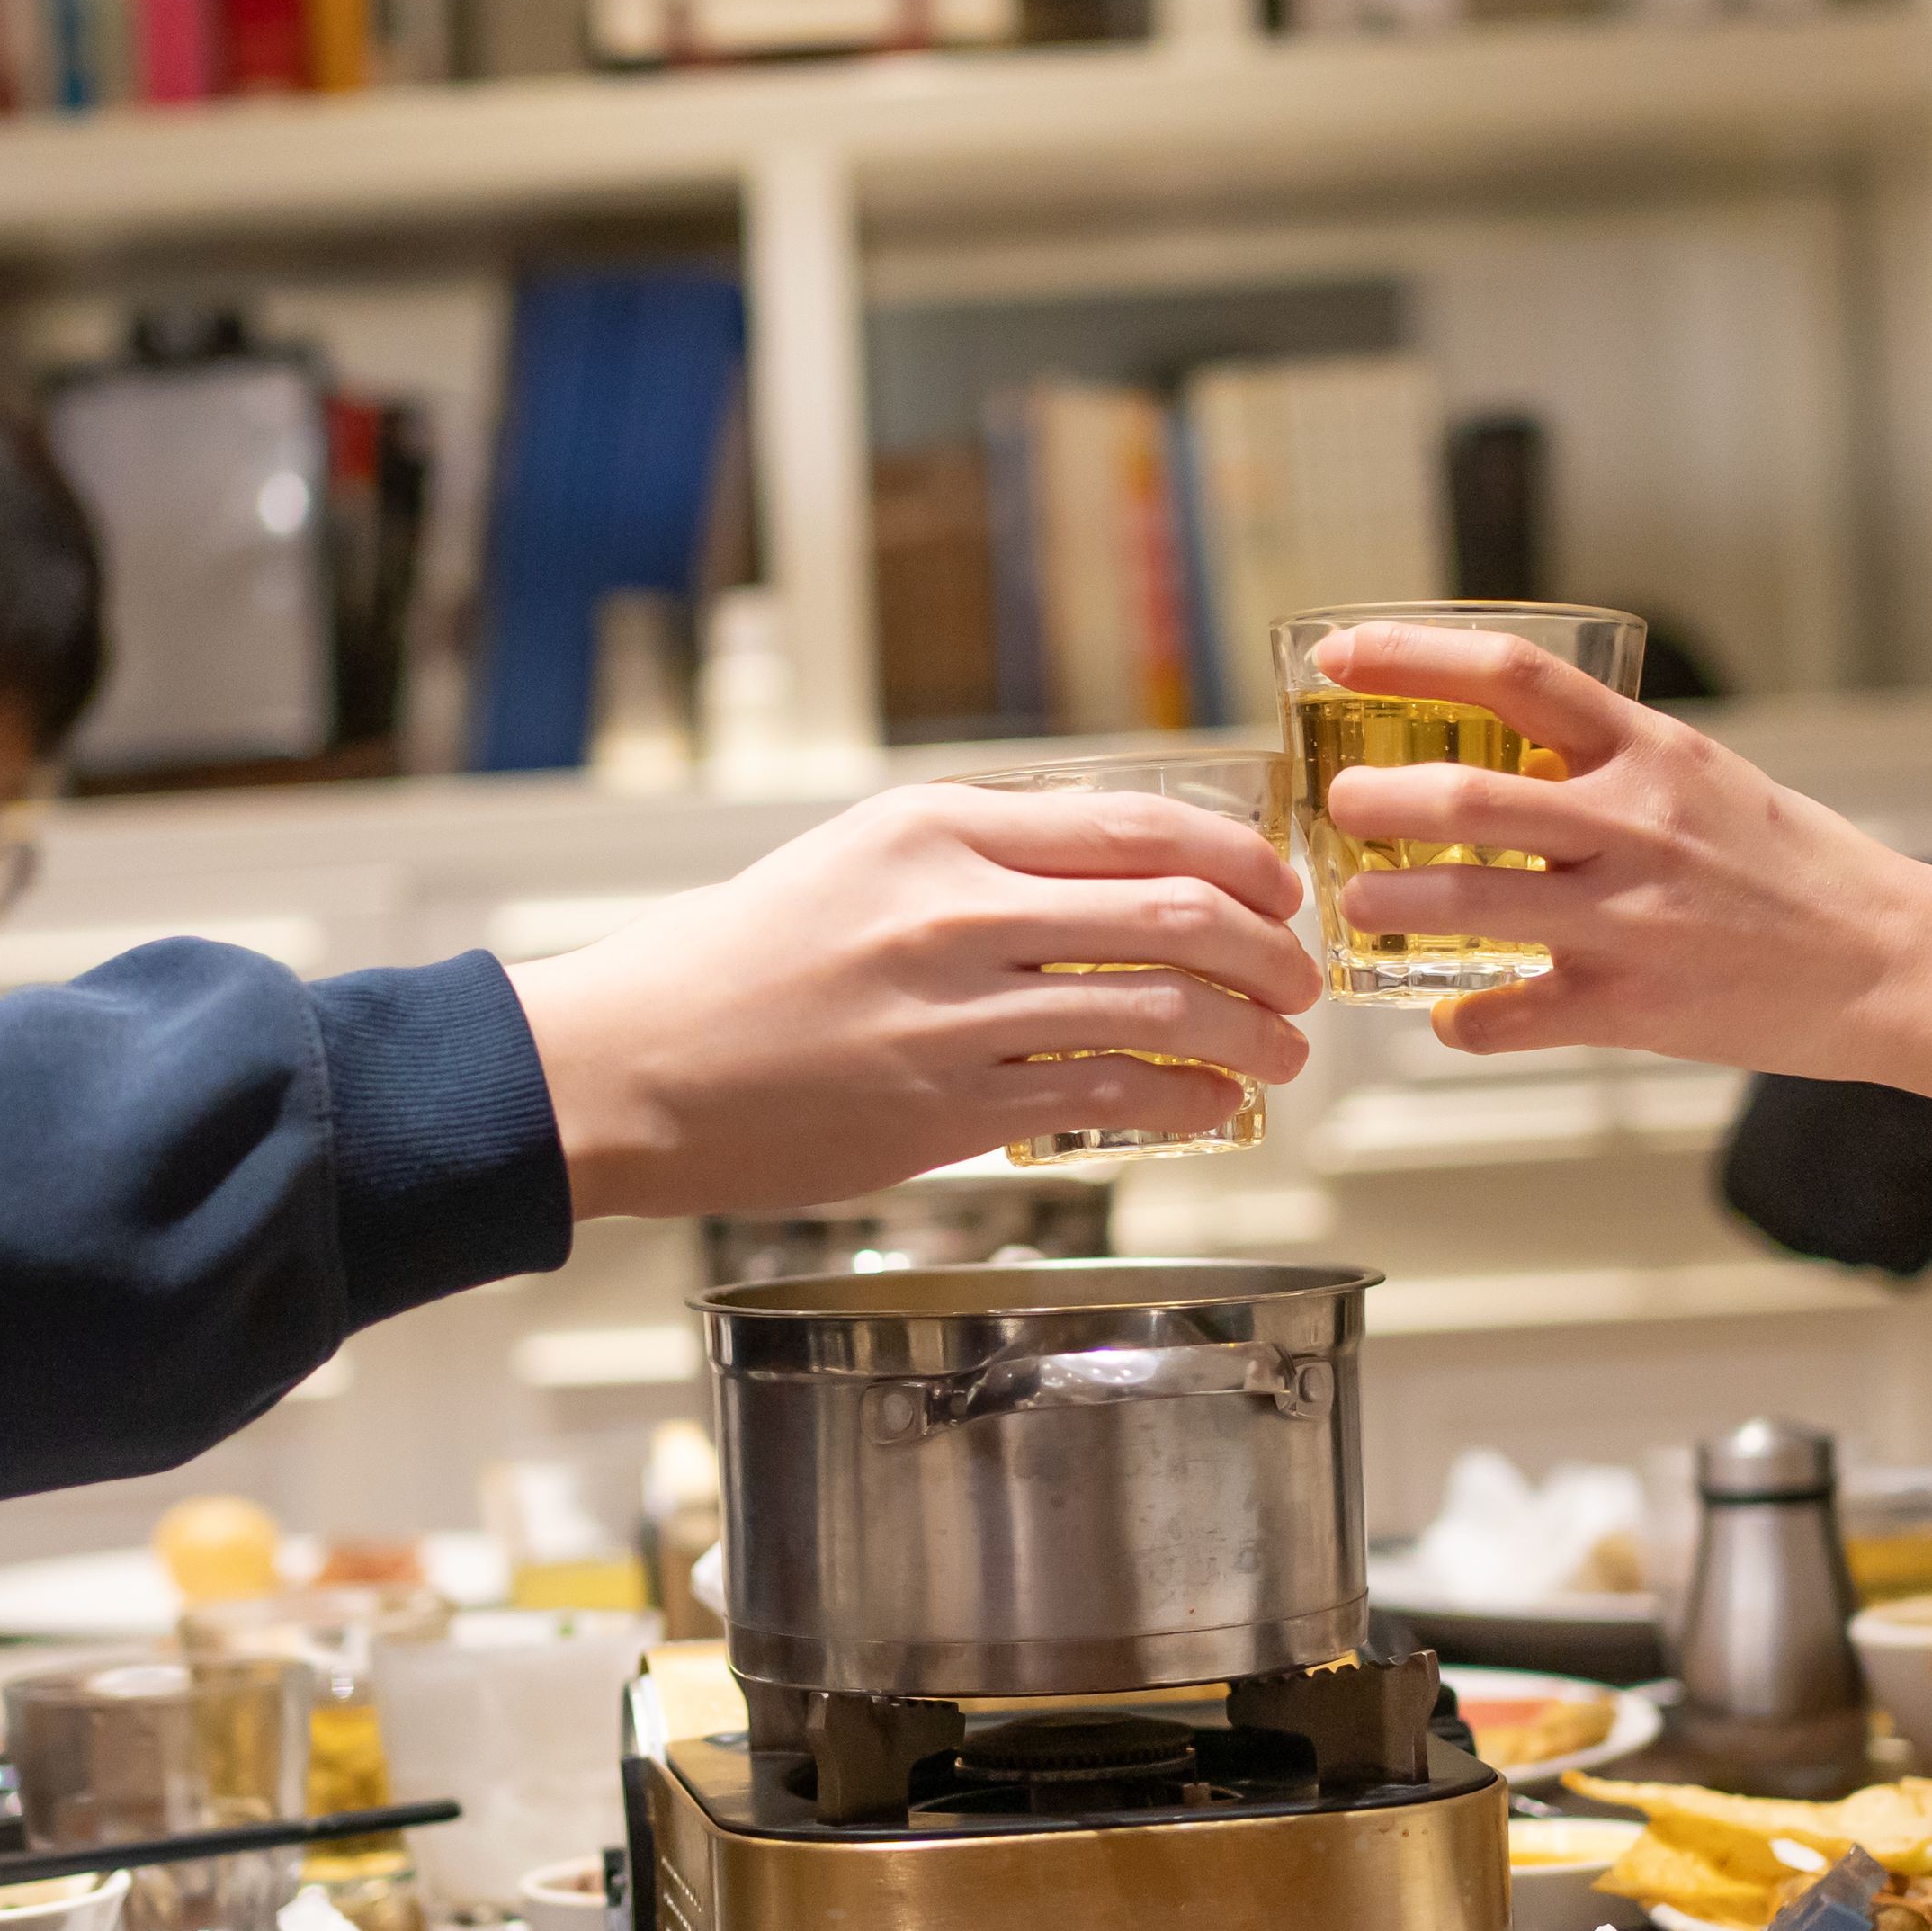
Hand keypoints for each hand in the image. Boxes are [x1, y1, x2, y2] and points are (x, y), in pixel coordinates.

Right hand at [511, 781, 1320, 1218]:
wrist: (629, 1062)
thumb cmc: (736, 964)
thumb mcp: (856, 860)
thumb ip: (979, 859)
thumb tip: (1116, 874)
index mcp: (935, 825)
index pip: (1137, 823)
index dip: (1240, 860)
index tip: (1281, 889)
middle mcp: (953, 905)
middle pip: (1177, 912)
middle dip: (1271, 951)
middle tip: (1301, 980)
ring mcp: (954, 1010)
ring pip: (1161, 1008)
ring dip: (1249, 1036)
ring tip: (1280, 1054)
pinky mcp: (947, 1106)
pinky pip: (1109, 1095)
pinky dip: (1187, 1101)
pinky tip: (1211, 1107)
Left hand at [1304, 621, 1931, 1106]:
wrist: (1890, 960)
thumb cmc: (1800, 869)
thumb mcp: (1708, 780)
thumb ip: (1613, 770)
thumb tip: (1513, 762)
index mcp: (1650, 752)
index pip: (1512, 676)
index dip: (1410, 657)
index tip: (1340, 656)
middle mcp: (1632, 826)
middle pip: (1463, 798)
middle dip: (1375, 799)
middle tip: (1343, 805)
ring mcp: (1627, 920)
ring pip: (1463, 903)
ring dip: (1388, 903)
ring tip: (1360, 902)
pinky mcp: (1630, 1008)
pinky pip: (1507, 1015)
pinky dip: (1462, 1021)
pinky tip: (1453, 1016)